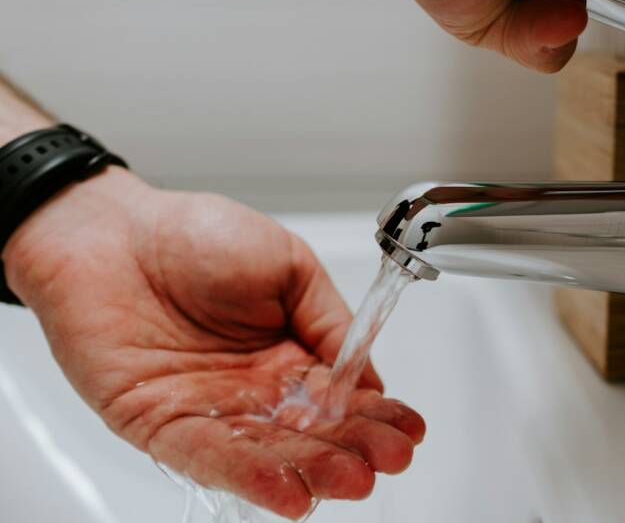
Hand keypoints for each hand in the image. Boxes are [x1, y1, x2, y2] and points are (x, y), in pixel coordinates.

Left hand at [3, 168, 423, 518]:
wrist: (114, 232)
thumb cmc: (198, 234)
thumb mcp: (288, 264)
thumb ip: (329, 320)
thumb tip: (369, 377)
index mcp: (289, 350)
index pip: (341, 395)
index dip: (376, 414)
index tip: (409, 429)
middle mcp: (255, 389)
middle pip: (312, 432)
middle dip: (355, 446)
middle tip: (390, 459)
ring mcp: (211, 411)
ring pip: (270, 451)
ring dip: (314, 470)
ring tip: (354, 479)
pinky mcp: (163, 425)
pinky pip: (212, 457)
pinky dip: (252, 476)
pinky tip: (291, 492)